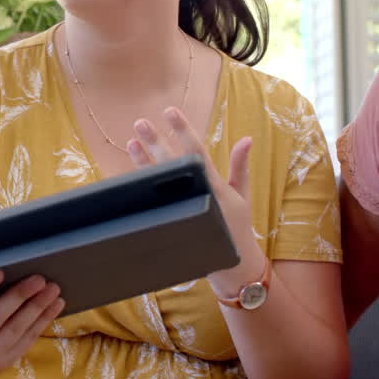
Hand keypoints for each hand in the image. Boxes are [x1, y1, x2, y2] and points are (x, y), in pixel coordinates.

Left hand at [127, 107, 256, 287]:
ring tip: (131, 140)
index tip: (169, 111)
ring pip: (158, 182)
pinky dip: (142, 185)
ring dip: (143, 160)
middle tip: (141, 122)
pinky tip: (131, 171)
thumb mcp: (243, 194)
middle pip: (172, 163)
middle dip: (156, 141)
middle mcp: (196, 195)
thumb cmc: (237, 226)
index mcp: (215, 185)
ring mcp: (182, 210)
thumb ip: (240, 165)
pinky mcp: (172, 223)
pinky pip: (152, 202)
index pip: (196, 150)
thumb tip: (247, 138)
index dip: (182, 130)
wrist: (231, 266)